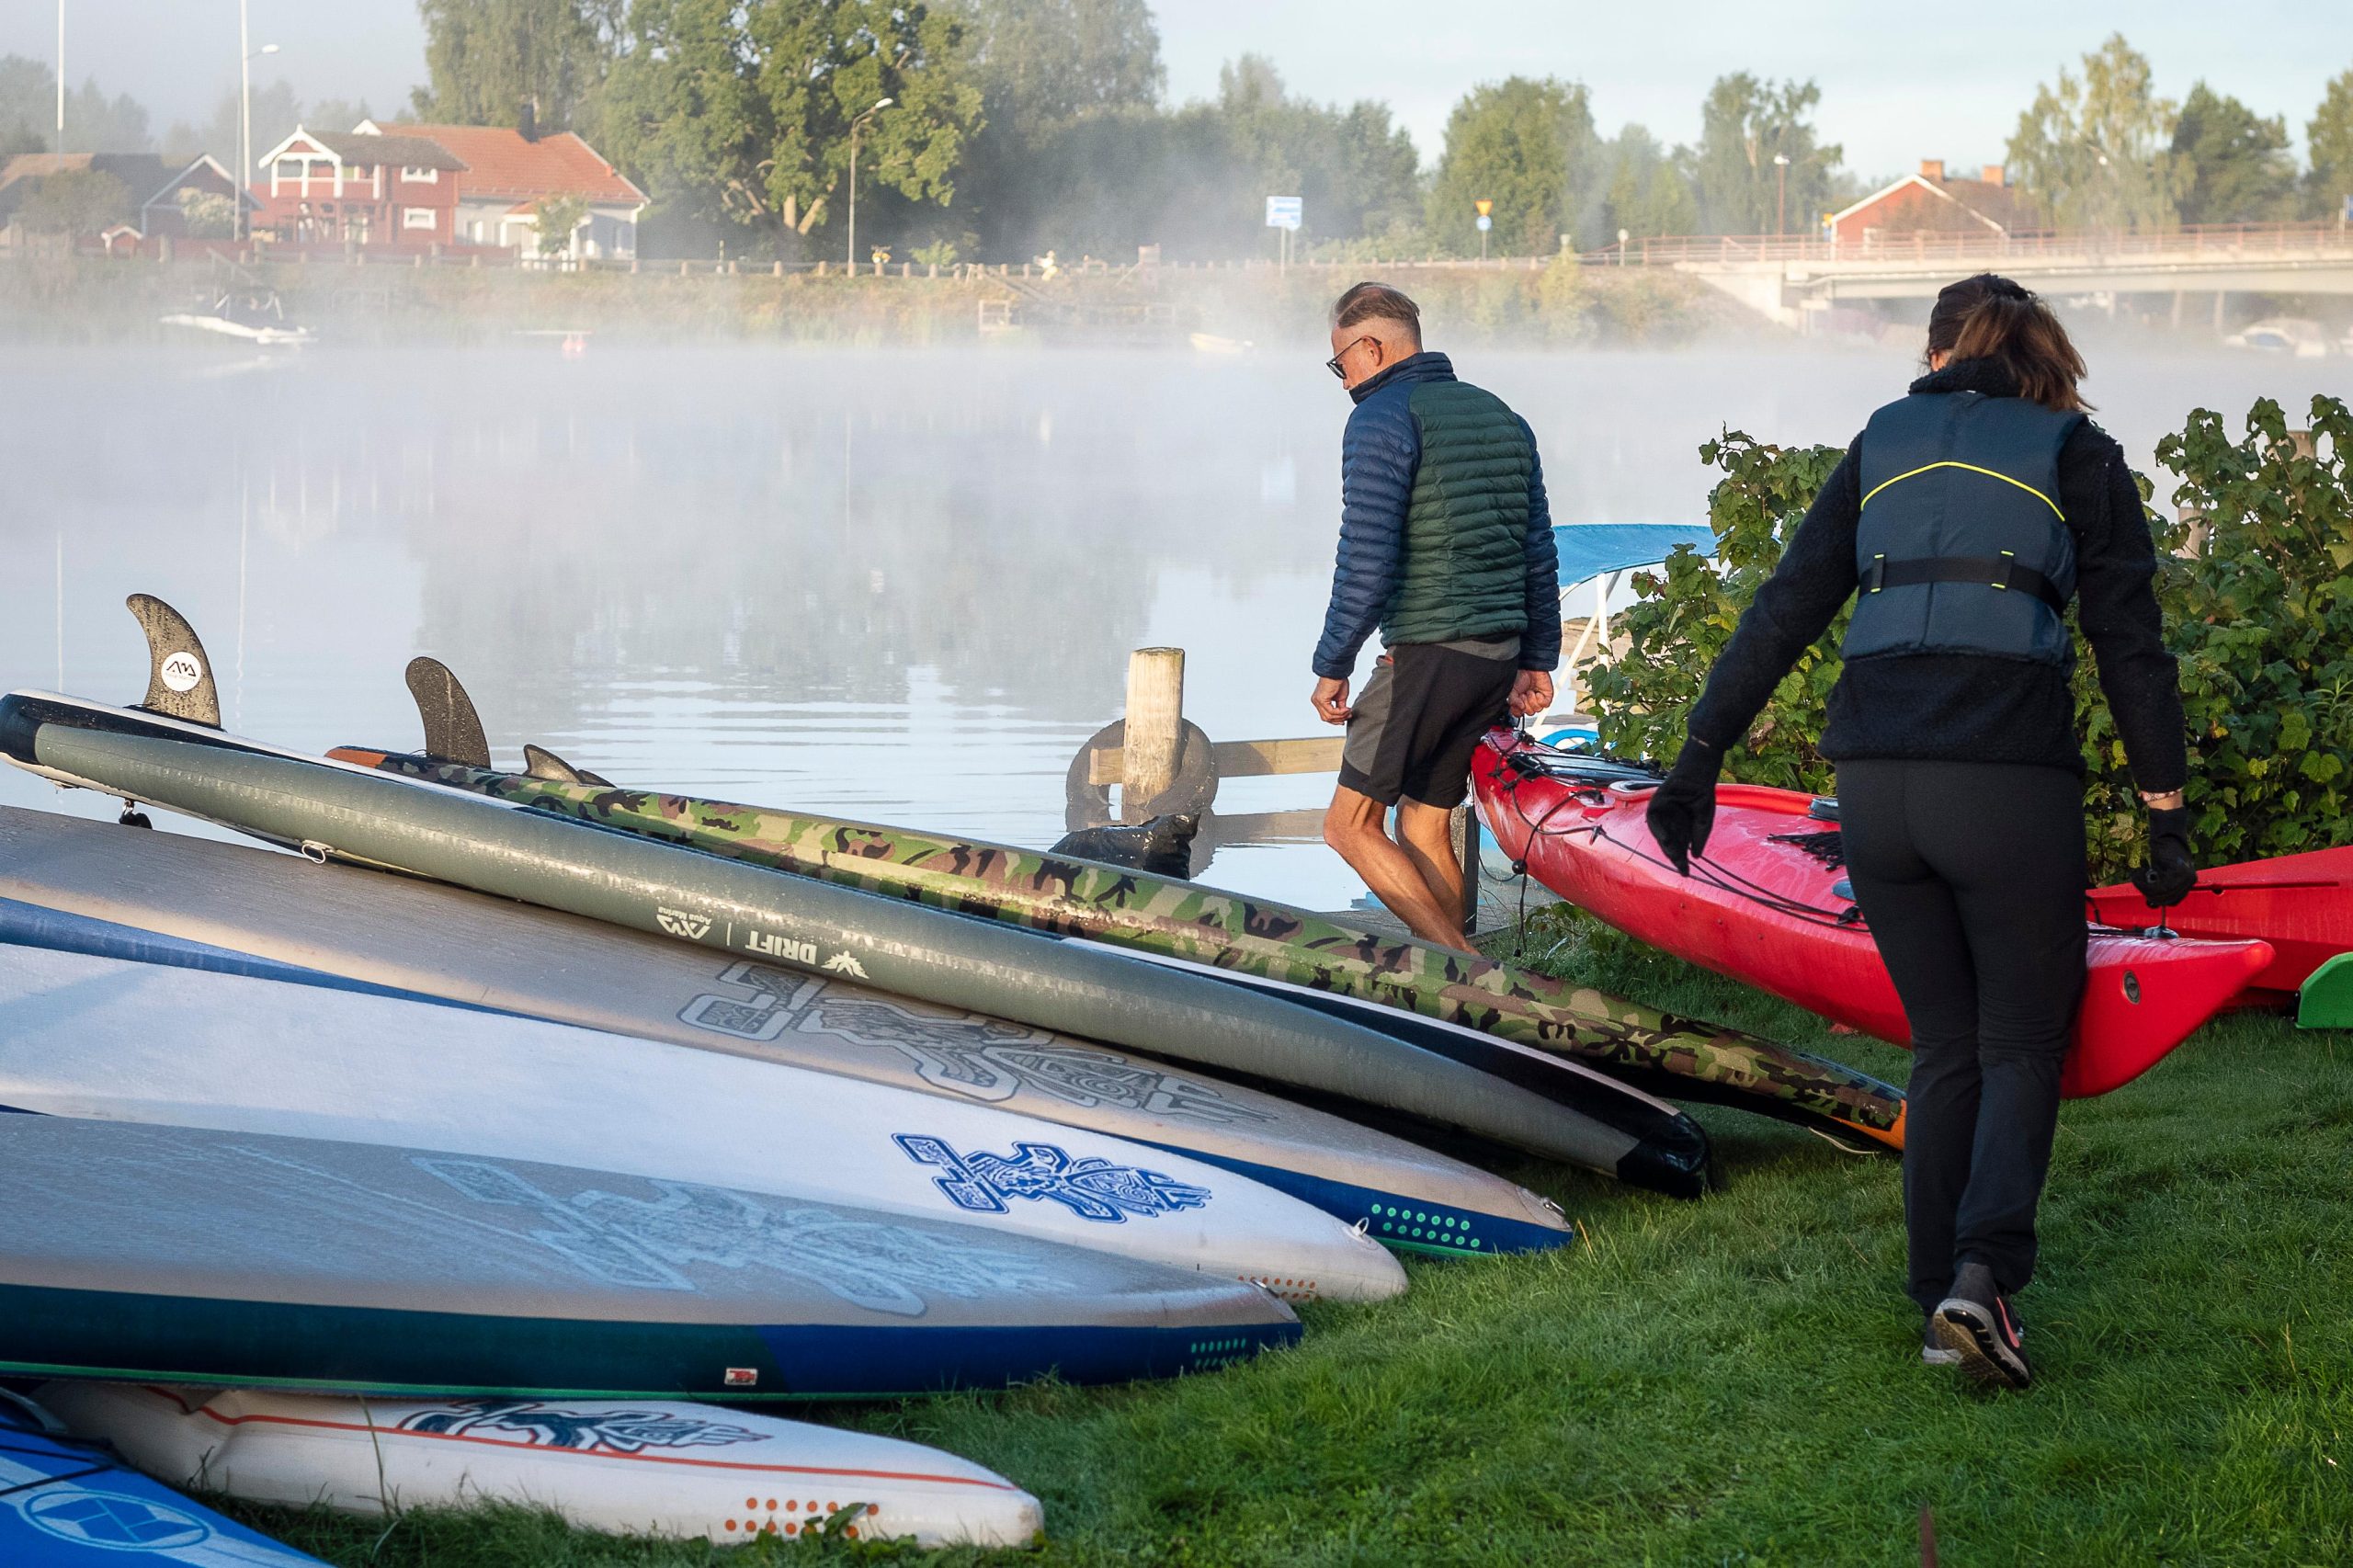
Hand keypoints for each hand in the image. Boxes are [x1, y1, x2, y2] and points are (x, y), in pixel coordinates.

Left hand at [1312, 677, 1352, 724]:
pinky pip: (1330, 712)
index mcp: (1319, 701)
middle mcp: (1316, 701)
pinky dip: (1339, 712)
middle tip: (1348, 715)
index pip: (1326, 716)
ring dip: (1340, 716)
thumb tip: (1343, 716)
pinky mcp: (1320, 700)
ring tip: (1348, 711)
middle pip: (1326, 718)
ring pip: (1328, 716)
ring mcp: (1317, 701)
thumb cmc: (1338, 680)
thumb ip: (1339, 707)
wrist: (1337, 671)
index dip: (1336, 720)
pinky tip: (1346, 709)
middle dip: (1339, 719)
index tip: (1345, 719)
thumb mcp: (1340, 698)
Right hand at [1509, 669, 1553, 718]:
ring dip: (1532, 700)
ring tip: (1530, 692)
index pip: (1519, 714)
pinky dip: (1540, 699)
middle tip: (1523, 695)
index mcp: (1520, 702)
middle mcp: (1529, 702)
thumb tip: (1519, 707)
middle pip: (1529, 713)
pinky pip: (1545, 705)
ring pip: (1537, 709)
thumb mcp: (1512, 689)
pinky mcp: (1547, 697)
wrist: (1530, 667)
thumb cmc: (1521, 676)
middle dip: (1525, 704)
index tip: (1517, 705)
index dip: (1518, 711)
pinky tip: (1537, 693)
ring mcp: (1538, 700)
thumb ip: (1512, 700)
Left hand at [1645, 737, 1723, 875]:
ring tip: (1674, 858)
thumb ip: (1699, 838)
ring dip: (1667, 847)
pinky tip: (1665, 840)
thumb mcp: (1704, 821)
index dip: (1682, 861)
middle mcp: (1670, 822)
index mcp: (1682, 827)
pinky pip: (1653, 820)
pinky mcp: (1656, 804)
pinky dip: (1658, 830)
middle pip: (1670, 844)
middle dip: (1675, 857)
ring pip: (1661, 834)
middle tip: (1681, 869)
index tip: (1686, 873)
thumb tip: (1695, 857)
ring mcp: (1662, 814)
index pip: (1680, 847)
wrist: (1699, 775)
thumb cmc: (1702, 795)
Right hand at [2131, 805, 2195, 909]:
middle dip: (2148, 894)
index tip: (2145, 894)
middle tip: (2136, 883)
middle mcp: (2190, 881)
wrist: (2166, 833)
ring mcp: (2184, 877)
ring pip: (2161, 893)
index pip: (2173, 901)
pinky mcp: (2176, 871)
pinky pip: (2158, 886)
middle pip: (2166, 899)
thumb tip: (2152, 902)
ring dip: (2144, 887)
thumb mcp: (2164, 869)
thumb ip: (2163, 884)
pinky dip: (2144, 882)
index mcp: (2189, 881)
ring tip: (2135, 877)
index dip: (2157, 900)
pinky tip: (2137, 873)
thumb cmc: (2164, 850)